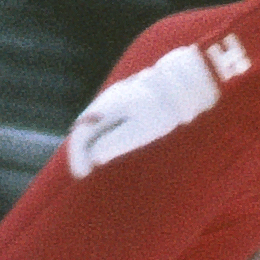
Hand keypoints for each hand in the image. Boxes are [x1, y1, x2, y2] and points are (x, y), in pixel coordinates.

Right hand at [66, 44, 221, 175]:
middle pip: (84, 128)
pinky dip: (100, 136)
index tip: (82, 175)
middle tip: (83, 172)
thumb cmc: (163, 109)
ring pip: (93, 124)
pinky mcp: (125, 100)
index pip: (81, 133)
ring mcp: (114, 98)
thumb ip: (115, 142)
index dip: (78, 156)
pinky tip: (105, 147)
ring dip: (89, 144)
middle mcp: (106, 101)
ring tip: (90, 163)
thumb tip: (95, 156)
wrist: (181, 84)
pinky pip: (104, 121)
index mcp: (106, 107)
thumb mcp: (140, 130)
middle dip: (80, 151)